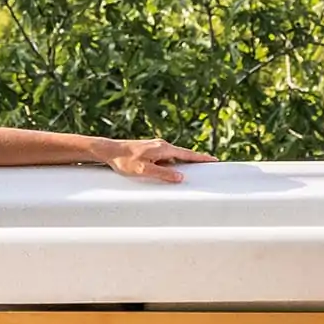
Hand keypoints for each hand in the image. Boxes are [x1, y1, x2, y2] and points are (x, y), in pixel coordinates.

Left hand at [97, 138, 213, 182]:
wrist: (109, 150)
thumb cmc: (124, 160)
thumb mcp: (144, 170)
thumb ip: (163, 174)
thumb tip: (180, 178)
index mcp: (163, 149)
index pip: (187, 154)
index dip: (201, 158)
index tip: (214, 160)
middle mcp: (162, 146)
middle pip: (183, 155)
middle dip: (195, 162)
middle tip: (207, 167)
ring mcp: (156, 147)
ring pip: (173, 158)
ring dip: (181, 165)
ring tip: (188, 174)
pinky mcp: (150, 150)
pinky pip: (165, 159)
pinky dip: (170, 165)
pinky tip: (168, 172)